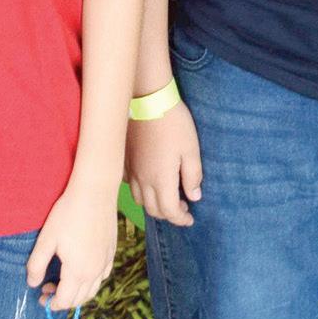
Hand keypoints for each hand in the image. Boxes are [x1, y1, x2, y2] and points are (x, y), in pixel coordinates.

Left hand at [26, 176, 117, 312]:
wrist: (95, 192)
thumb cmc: (67, 213)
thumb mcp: (46, 239)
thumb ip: (37, 264)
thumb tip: (33, 283)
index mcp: (77, 271)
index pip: (65, 300)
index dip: (51, 304)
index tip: (40, 297)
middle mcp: (95, 272)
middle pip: (79, 299)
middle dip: (62, 300)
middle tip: (47, 288)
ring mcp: (105, 262)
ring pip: (92, 290)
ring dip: (77, 293)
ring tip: (62, 281)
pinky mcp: (111, 252)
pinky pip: (102, 276)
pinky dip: (91, 281)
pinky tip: (81, 270)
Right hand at [125, 101, 202, 226]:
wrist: (146, 99)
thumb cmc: (173, 123)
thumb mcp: (191, 149)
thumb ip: (192, 176)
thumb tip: (193, 196)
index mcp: (161, 180)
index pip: (170, 211)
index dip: (181, 219)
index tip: (190, 218)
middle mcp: (143, 180)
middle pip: (153, 210)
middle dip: (169, 214)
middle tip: (182, 207)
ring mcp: (130, 170)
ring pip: (140, 199)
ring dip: (154, 203)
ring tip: (167, 195)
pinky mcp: (124, 159)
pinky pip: (129, 184)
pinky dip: (140, 190)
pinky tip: (149, 180)